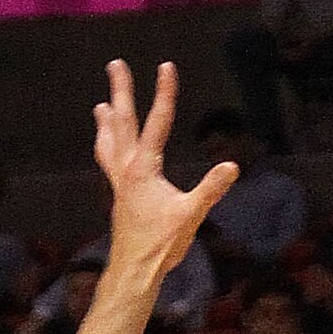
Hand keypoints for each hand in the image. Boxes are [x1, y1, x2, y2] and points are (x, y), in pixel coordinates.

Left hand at [95, 59, 239, 282]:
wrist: (133, 270)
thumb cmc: (160, 245)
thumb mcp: (190, 216)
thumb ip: (210, 189)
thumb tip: (231, 166)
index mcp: (143, 169)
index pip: (157, 122)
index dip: (164, 93)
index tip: (166, 66)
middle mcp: (126, 170)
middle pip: (122, 121)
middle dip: (121, 91)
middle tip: (115, 64)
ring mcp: (119, 182)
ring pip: (109, 141)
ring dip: (106, 120)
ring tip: (100, 105)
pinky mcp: (119, 195)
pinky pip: (108, 161)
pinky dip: (106, 146)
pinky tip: (110, 149)